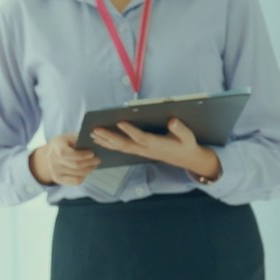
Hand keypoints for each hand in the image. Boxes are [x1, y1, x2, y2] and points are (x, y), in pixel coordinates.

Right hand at [29, 133, 98, 185]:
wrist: (53, 152)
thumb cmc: (67, 142)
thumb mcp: (72, 136)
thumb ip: (81, 140)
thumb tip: (95, 146)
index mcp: (56, 144)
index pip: (65, 153)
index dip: (80, 155)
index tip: (92, 153)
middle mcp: (52, 158)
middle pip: (74, 165)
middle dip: (89, 163)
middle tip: (98, 159)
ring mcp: (54, 170)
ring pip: (77, 174)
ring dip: (89, 170)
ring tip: (95, 164)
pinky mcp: (57, 179)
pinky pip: (75, 181)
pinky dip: (84, 177)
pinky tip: (87, 170)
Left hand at [90, 118, 221, 180]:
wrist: (186, 158)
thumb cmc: (186, 144)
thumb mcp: (188, 136)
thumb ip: (180, 128)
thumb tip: (172, 121)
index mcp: (157, 144)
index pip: (141, 137)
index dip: (130, 130)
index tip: (120, 121)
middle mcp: (146, 149)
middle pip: (125, 144)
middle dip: (109, 137)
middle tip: (95, 129)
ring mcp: (141, 151)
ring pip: (120, 148)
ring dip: (105, 141)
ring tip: (92, 134)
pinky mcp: (139, 151)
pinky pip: (122, 149)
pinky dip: (109, 144)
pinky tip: (100, 140)